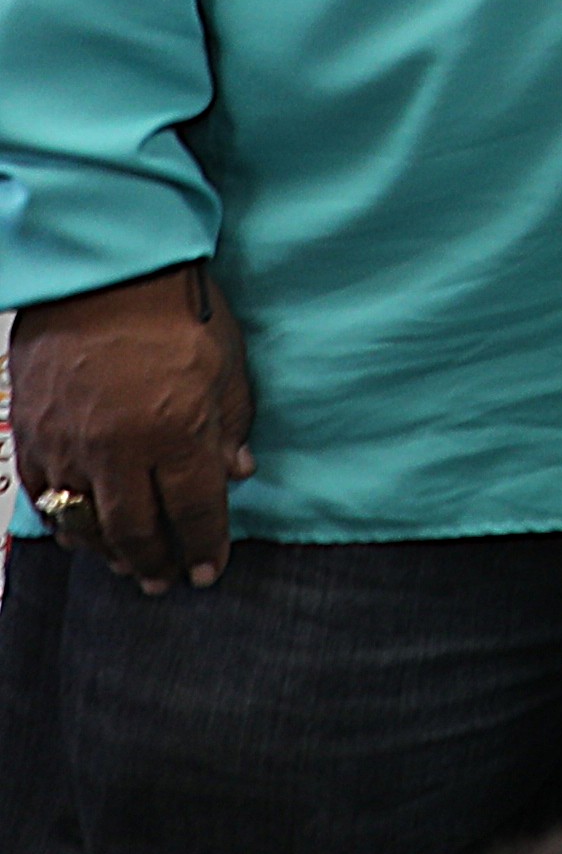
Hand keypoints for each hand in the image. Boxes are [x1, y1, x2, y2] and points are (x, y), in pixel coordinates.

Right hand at [8, 265, 252, 591]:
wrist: (103, 272)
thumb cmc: (176, 312)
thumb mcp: (228, 369)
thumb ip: (231, 427)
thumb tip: (237, 474)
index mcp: (175, 432)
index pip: (193, 512)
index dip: (202, 548)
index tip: (207, 571)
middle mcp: (117, 448)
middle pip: (134, 530)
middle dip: (153, 562)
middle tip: (164, 581)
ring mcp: (66, 443)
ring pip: (82, 522)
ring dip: (106, 551)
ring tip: (126, 566)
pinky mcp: (30, 432)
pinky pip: (42, 495)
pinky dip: (63, 521)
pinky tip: (81, 531)